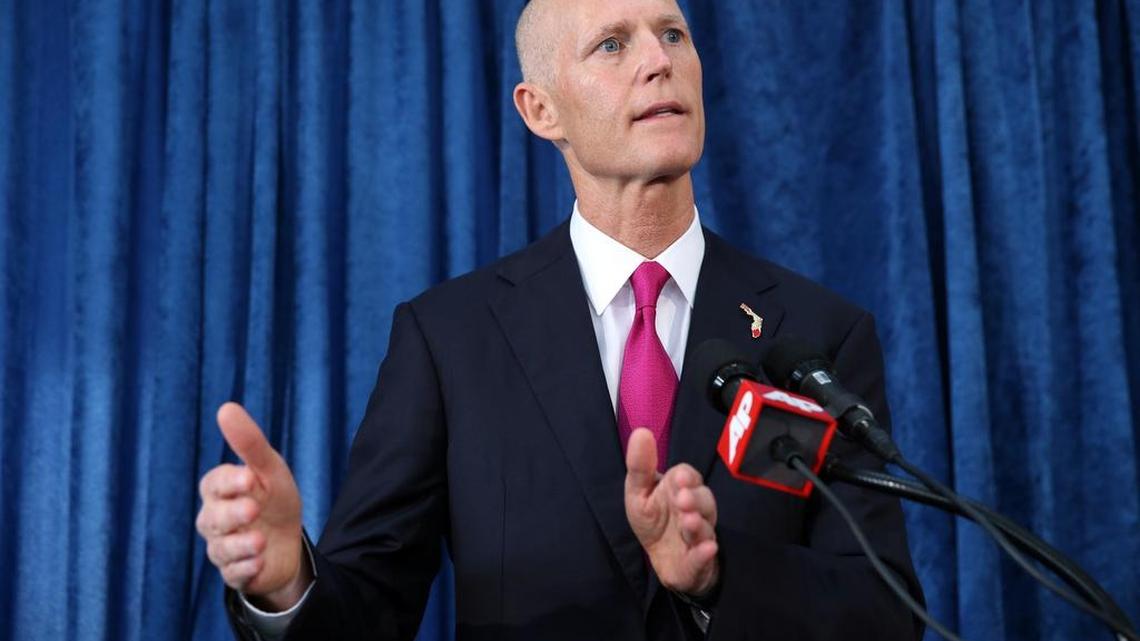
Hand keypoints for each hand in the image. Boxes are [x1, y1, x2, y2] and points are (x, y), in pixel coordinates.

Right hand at [196, 402, 310, 610]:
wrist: (289, 541)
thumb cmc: (274, 498)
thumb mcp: (270, 469)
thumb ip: (249, 443)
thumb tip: (226, 408)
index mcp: (219, 490)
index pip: (214, 484)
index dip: (229, 482)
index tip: (249, 477)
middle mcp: (214, 519)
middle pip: (213, 518)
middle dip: (233, 514)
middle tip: (254, 509)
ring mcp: (222, 547)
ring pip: (220, 549)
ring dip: (240, 545)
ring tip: (260, 541)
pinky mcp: (234, 573)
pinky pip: (233, 574)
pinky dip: (246, 568)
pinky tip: (260, 562)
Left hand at [624, 428, 719, 595]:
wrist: (661, 561)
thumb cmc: (653, 520)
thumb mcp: (638, 493)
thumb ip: (639, 466)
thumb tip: (641, 431)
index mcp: (681, 490)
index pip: (689, 477)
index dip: (686, 477)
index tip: (678, 478)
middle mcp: (696, 511)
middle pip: (704, 501)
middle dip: (694, 499)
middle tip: (682, 499)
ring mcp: (699, 537)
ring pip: (705, 528)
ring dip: (698, 525)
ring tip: (688, 521)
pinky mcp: (697, 563)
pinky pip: (704, 558)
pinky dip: (706, 554)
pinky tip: (708, 549)